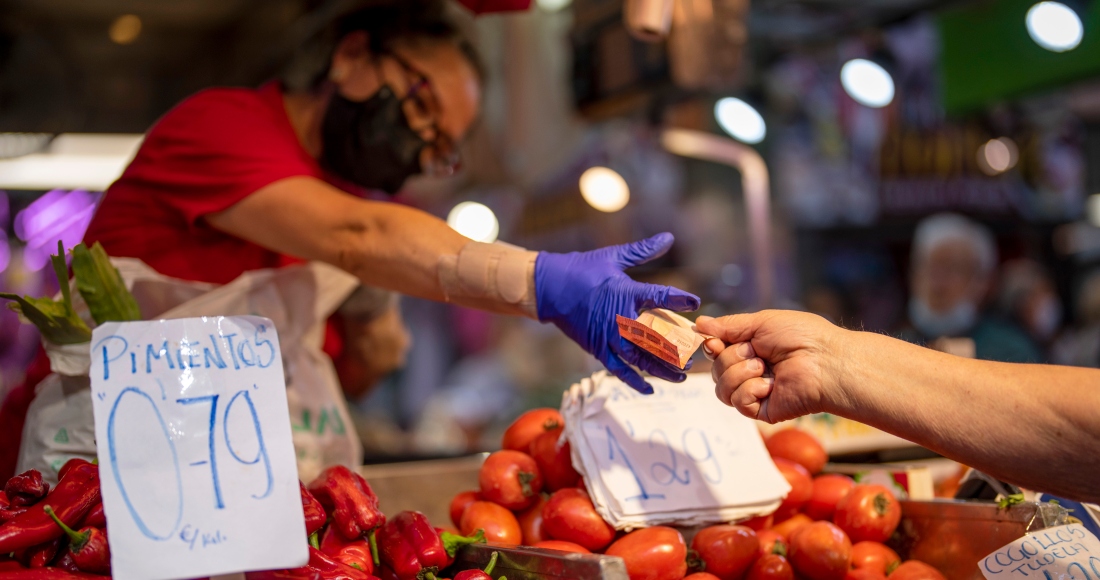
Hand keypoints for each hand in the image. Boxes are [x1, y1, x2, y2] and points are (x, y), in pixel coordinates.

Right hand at [535, 233, 699, 393]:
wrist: (549, 288)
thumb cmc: (582, 269)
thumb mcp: (613, 257)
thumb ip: (643, 251)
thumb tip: (668, 237)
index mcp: (626, 293)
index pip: (660, 296)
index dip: (679, 300)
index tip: (695, 303)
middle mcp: (621, 319)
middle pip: (656, 338)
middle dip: (678, 348)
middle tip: (695, 354)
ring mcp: (609, 337)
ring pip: (641, 359)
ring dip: (662, 369)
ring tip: (681, 375)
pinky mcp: (598, 349)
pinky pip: (619, 369)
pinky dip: (634, 380)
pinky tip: (650, 388)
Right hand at [696, 310, 848, 422]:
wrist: (825, 361)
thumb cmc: (801, 337)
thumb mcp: (760, 322)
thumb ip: (728, 326)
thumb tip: (699, 323)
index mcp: (750, 349)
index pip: (716, 352)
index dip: (711, 347)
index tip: (714, 342)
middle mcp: (750, 371)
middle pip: (715, 370)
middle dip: (731, 358)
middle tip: (756, 353)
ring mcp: (755, 392)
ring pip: (721, 388)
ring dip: (739, 373)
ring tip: (763, 367)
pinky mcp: (761, 410)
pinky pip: (737, 402)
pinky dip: (750, 390)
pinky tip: (770, 385)